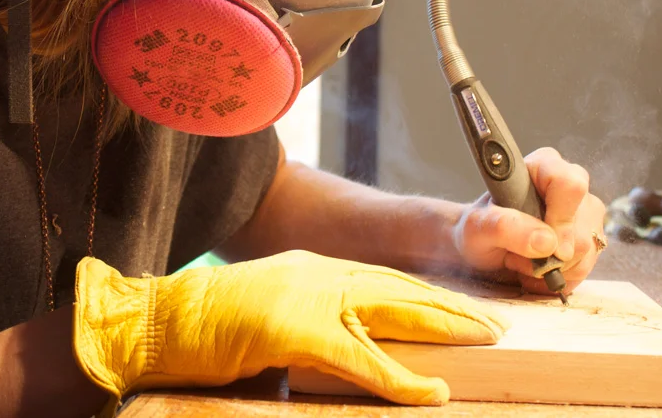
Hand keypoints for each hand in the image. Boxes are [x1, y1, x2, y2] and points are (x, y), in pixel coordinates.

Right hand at [73, 250, 507, 414]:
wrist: (163, 320)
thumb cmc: (209, 326)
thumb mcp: (273, 318)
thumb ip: (315, 326)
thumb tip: (352, 354)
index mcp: (315, 269)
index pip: (385, 280)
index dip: (429, 294)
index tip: (463, 308)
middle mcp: (320, 273)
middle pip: (401, 288)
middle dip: (452, 306)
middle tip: (498, 320)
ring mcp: (310, 297)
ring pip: (394, 310)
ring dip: (445, 328)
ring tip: (488, 339)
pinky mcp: (298, 330)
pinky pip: (360, 358)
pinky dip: (399, 378)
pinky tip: (431, 391)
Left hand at [452, 147, 605, 294]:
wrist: (483, 247)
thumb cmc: (479, 229)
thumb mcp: (478, 227)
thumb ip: (505, 228)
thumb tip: (547, 242)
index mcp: (542, 166)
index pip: (570, 184)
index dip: (561, 218)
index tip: (545, 243)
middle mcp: (569, 184)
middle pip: (581, 224)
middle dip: (551, 252)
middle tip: (518, 254)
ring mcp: (584, 211)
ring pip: (587, 248)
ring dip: (554, 267)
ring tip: (526, 260)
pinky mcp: (589, 236)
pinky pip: (587, 265)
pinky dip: (562, 275)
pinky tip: (539, 269)